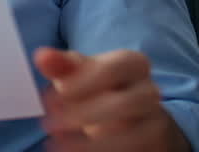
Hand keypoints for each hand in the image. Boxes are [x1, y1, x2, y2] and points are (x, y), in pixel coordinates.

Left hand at [34, 48, 189, 151]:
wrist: (129, 114)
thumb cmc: (98, 86)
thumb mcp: (78, 72)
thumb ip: (61, 65)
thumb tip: (42, 57)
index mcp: (133, 63)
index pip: (113, 68)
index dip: (82, 83)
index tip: (53, 96)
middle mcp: (150, 90)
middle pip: (124, 103)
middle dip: (83, 115)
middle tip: (50, 124)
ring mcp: (155, 119)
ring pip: (132, 135)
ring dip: (92, 143)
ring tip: (59, 145)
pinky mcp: (154, 144)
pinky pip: (133, 151)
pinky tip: (77, 150)